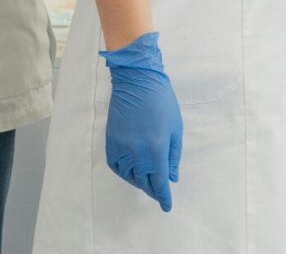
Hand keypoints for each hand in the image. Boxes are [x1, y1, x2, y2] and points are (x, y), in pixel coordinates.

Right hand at [100, 31, 182, 211]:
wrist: (136, 79)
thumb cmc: (162, 100)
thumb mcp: (175, 128)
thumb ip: (173, 155)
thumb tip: (171, 177)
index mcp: (156, 150)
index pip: (160, 183)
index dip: (164, 197)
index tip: (166, 206)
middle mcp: (137, 153)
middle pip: (144, 182)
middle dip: (153, 188)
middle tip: (158, 190)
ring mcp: (122, 147)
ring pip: (130, 175)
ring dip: (139, 181)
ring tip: (146, 180)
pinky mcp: (111, 140)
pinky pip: (116, 165)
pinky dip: (123, 172)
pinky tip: (131, 170)